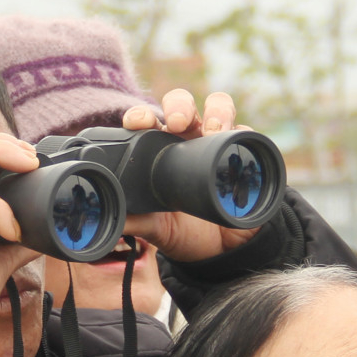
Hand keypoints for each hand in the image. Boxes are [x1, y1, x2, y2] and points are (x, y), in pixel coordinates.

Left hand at [119, 90, 260, 262]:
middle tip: (177, 123)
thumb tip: (110, 220)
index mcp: (160, 150)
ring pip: (219, 107)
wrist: (220, 251)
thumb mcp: (157, 229)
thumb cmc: (184, 230)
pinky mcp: (242, 153)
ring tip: (213, 129)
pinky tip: (236, 141)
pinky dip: (243, 130)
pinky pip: (246, 132)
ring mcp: (217, 144)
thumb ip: (135, 222)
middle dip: (179, 106)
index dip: (141, 115)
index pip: (148, 121)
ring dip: (216, 111)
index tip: (138, 122)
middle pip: (183, 105)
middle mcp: (188, 140)